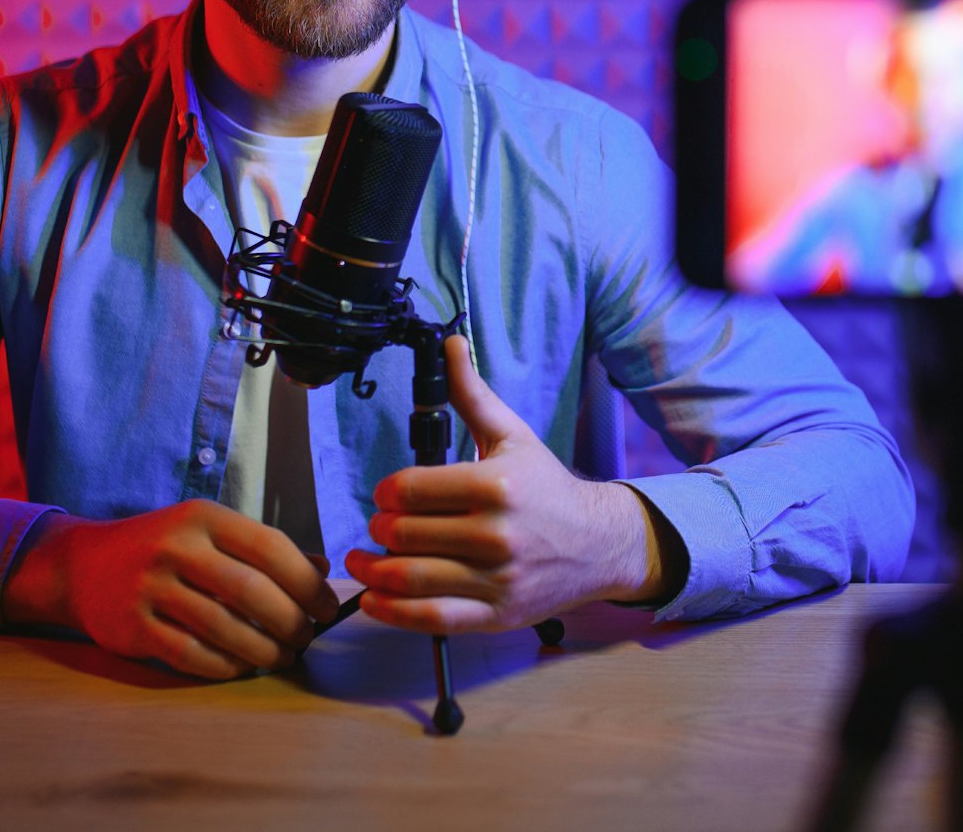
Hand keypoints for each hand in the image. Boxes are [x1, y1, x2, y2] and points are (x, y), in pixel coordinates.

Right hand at [4, 498, 339, 678]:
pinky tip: (242, 667)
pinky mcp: (132, 626)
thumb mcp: (209, 534)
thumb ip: (263, 550)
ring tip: (282, 657)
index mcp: (203, 518)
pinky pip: (191, 654)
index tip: (327, 608)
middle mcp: (176, 547)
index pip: (270, 547)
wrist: (81, 565)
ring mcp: (150, 587)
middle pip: (251, 591)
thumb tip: (322, 570)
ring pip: (223, 627)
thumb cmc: (162, 548)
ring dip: (263, 650)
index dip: (306, 582)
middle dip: (290, 621)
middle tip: (306, 639)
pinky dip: (225, 666)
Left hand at [345, 334, 671, 633]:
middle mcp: (495, 534)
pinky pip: (429, 618)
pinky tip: (373, 599)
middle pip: (404, 533)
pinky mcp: (495, 614)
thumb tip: (450, 344)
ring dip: (373, 570)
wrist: (598, 543)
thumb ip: (473, 395)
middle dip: (380, 529)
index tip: (388, 494)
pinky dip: (391, 612)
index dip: (387, 492)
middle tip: (379, 526)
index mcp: (495, 486)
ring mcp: (495, 579)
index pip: (411, 490)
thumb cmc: (546, 488)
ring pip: (410, 577)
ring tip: (364, 561)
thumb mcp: (512, 436)